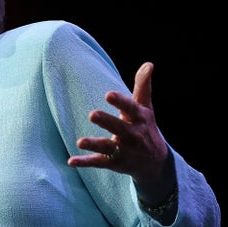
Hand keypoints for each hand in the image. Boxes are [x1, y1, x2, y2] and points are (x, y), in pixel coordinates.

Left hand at [68, 62, 170, 189]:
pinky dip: (85, 162)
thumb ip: (143, 86)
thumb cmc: (146, 128)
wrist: (156, 163)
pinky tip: (71, 161)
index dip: (121, 102)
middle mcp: (132, 135)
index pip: (131, 109)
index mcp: (140, 119)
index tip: (109, 94)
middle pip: (119, 128)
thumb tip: (148, 63)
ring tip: (80, 141)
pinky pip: (99, 162)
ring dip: (94, 144)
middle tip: (92, 114)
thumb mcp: (146, 108)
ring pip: (107, 147)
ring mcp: (123, 150)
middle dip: (107, 122)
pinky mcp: (114, 163)